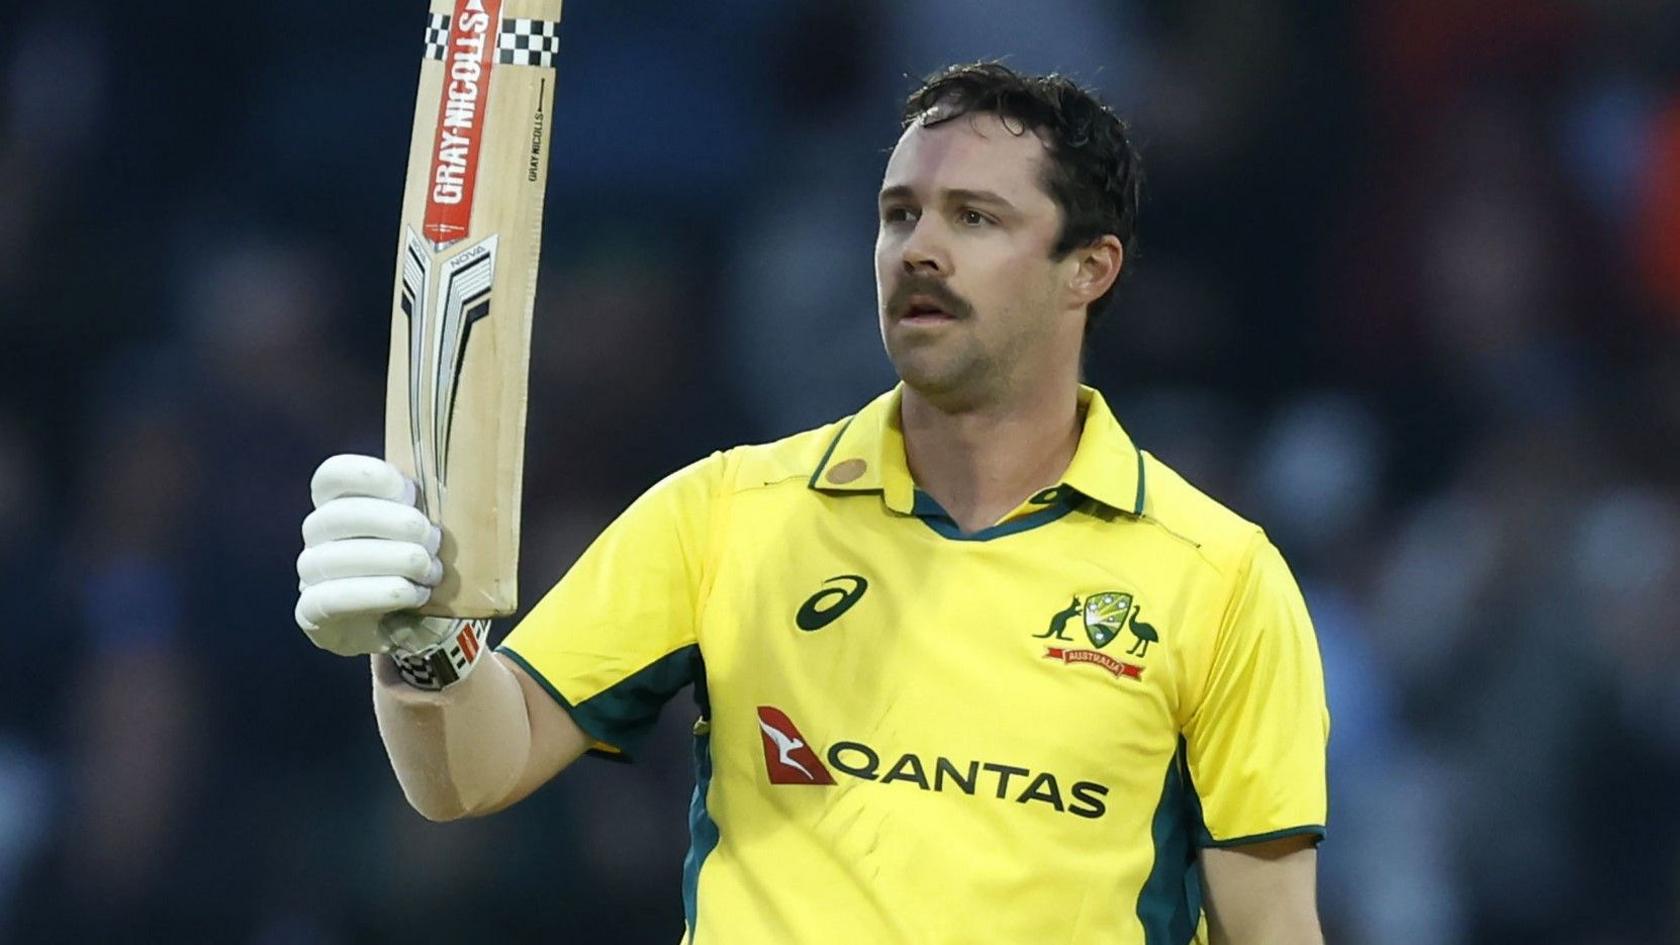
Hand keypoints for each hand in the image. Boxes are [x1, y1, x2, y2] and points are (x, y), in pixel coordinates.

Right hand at [295, 455, 454, 655]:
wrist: (406, 628)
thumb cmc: (417, 566)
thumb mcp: (423, 530)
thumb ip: (423, 506)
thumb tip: (455, 481)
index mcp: (341, 503)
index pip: (333, 475)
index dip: (369, 476)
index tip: (409, 491)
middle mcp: (318, 534)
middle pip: (339, 515)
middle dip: (395, 524)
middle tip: (433, 542)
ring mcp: (310, 573)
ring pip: (336, 558)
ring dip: (394, 562)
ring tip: (430, 572)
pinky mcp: (312, 612)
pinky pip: (332, 598)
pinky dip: (379, 593)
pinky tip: (411, 594)